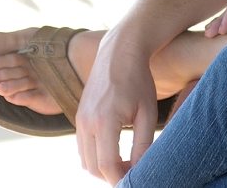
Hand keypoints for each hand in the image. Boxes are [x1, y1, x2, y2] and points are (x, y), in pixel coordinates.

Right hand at [75, 26, 154, 184]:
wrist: (119, 52)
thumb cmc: (138, 80)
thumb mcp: (147, 112)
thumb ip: (143, 143)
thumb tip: (139, 169)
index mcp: (105, 121)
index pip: (107, 165)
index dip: (120, 179)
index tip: (134, 181)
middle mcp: (87, 122)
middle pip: (93, 167)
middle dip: (111, 176)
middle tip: (131, 175)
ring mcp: (79, 119)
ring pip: (84, 160)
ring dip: (102, 168)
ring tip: (124, 165)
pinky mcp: (79, 116)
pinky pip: (82, 147)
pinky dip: (95, 156)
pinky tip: (114, 153)